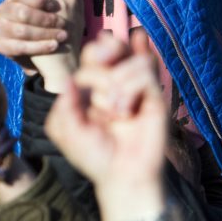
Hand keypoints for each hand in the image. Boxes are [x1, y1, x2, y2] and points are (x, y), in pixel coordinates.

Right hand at [0, 0, 79, 70]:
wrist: (46, 45)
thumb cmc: (55, 14)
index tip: (55, 6)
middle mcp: (4, 9)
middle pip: (21, 12)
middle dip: (45, 19)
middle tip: (63, 23)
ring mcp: (0, 27)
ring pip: (21, 30)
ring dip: (45, 33)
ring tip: (64, 35)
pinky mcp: (2, 45)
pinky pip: (19, 47)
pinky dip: (39, 46)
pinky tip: (54, 45)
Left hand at [45, 36, 170, 204]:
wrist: (122, 175)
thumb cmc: (95, 155)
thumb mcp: (67, 131)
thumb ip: (64, 105)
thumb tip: (69, 80)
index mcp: (96, 87)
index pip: (96, 53)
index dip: (96, 51)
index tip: (90, 66)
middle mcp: (120, 83)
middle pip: (117, 45)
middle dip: (109, 49)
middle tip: (104, 62)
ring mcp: (140, 89)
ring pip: (133, 61)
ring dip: (117, 83)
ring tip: (115, 111)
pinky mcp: (157, 97)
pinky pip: (145, 76)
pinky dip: (130, 91)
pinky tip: (128, 112)